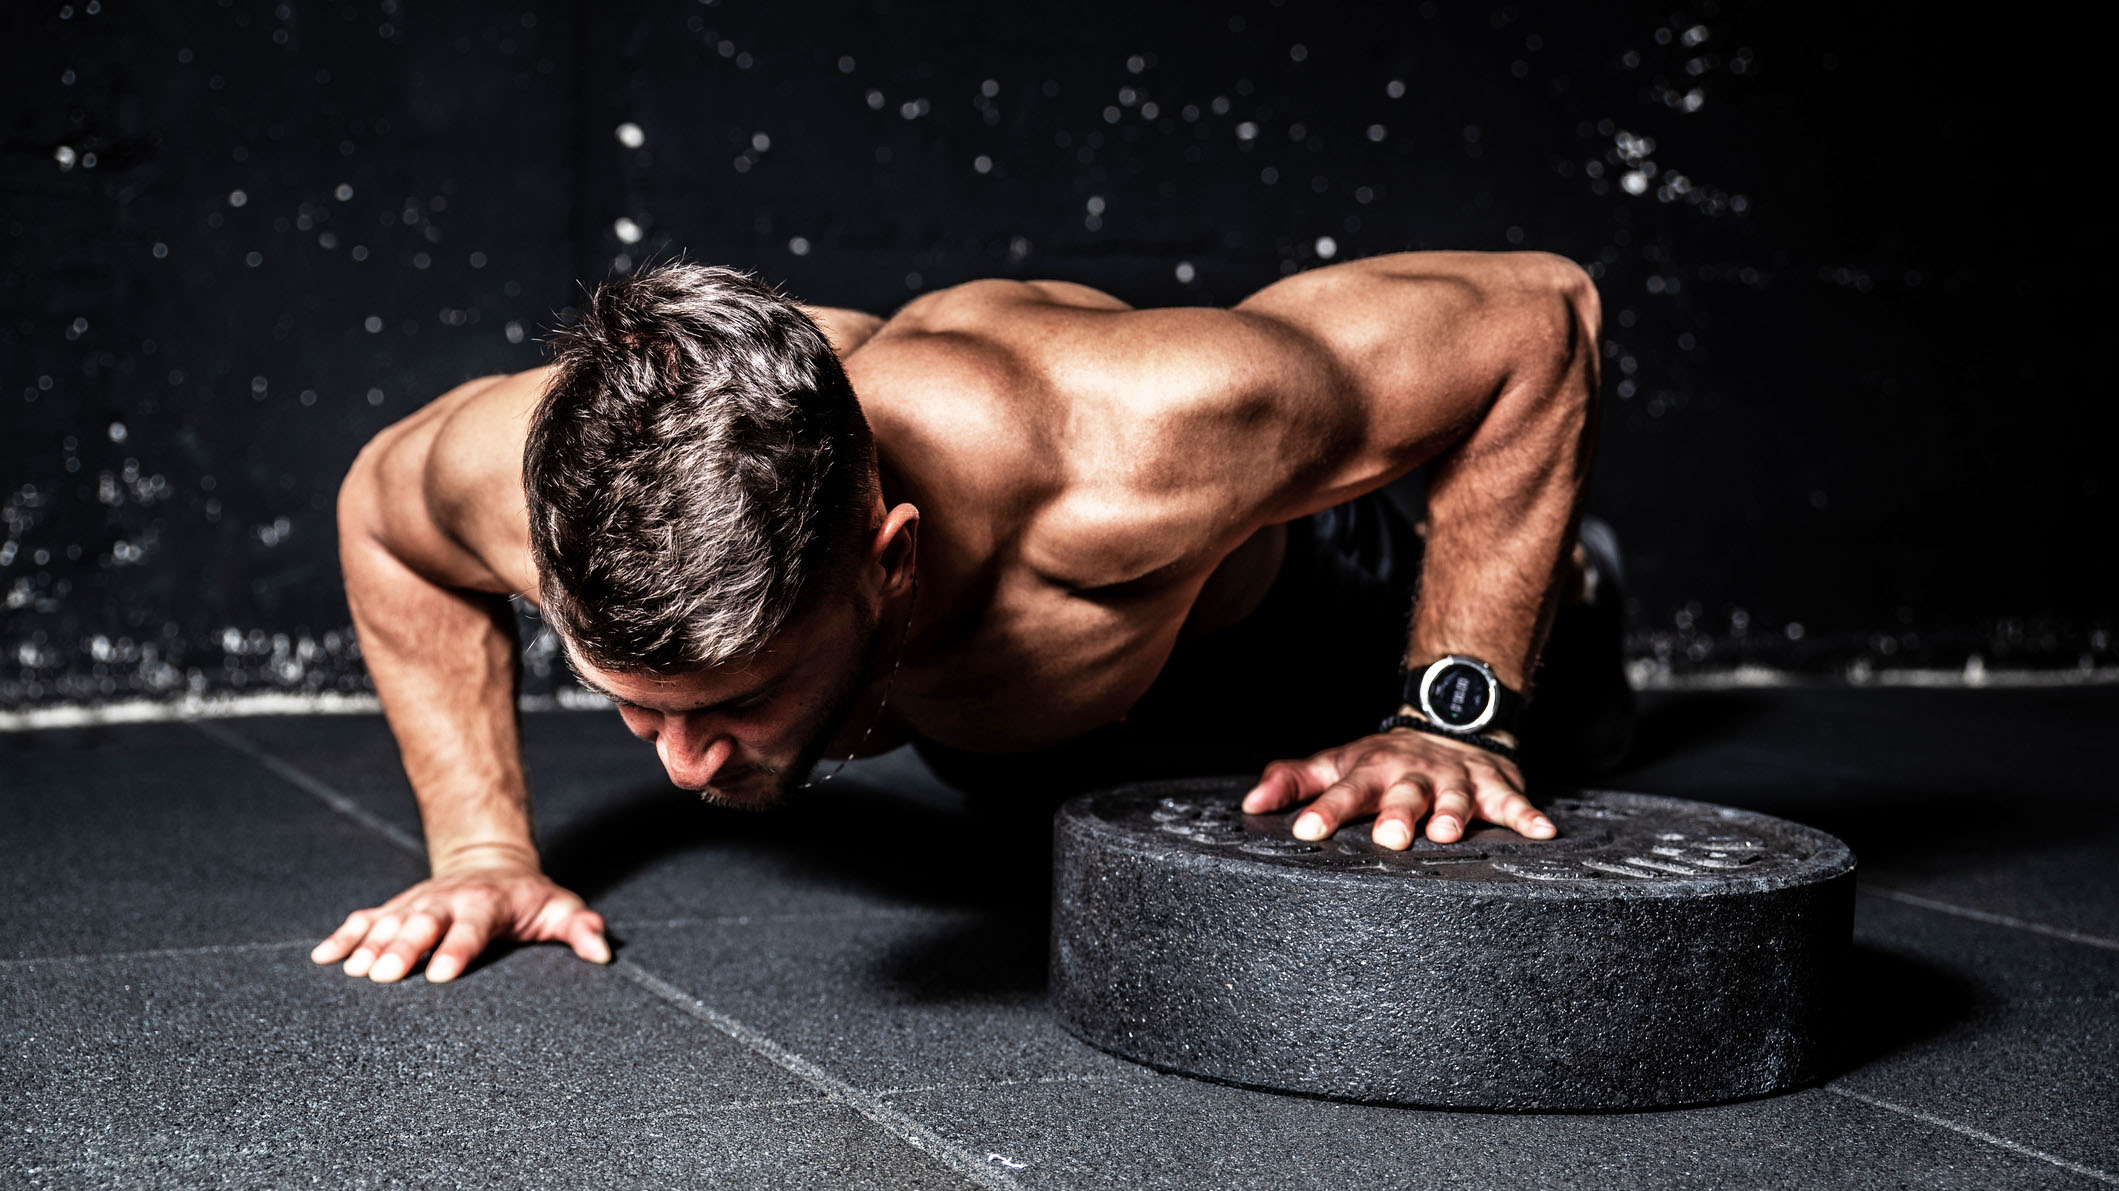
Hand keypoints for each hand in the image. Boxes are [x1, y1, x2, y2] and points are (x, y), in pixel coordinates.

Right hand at [310, 844, 609, 983]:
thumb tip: (602, 953)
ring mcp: (417, 903)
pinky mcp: (395, 907)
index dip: (457, 950)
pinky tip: (322, 958)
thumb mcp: (561, 907)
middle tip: (383, 975)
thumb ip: (581, 928)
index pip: (472, 928)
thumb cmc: (529, 899)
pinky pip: (365, 919)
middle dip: (403, 948)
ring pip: (389, 922)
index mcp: (488, 904)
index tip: (440, 976)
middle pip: (422, 924)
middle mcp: (447, 901)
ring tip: (351, 970)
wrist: (491, 862)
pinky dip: (343, 936)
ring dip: (369, 945)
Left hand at [1241, 726, 1553, 848]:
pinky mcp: (1496, 786)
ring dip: (1454, 815)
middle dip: (1397, 815)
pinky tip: (1543, 832)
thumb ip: (1293, 781)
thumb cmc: (1381, 759)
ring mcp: (1456, 780)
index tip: (1305, 832)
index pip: (1342, 790)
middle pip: (1403, 794)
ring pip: (1455, 798)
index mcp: (1371, 770)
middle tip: (1388, 839)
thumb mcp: (1336, 762)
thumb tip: (1250, 803)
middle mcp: (1413, 774)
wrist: (1447, 724)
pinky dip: (1528, 815)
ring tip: (1448, 835)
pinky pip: (1514, 802)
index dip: (1325, 811)